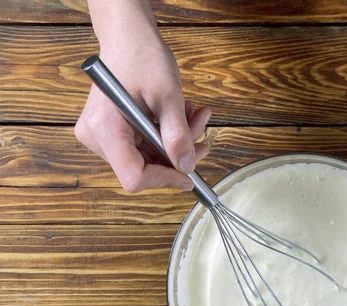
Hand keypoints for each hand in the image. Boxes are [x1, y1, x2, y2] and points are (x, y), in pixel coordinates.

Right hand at [75, 29, 210, 191]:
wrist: (128, 37)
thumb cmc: (143, 57)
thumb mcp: (168, 95)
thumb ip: (177, 134)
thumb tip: (186, 166)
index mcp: (104, 128)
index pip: (133, 176)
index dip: (164, 178)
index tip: (189, 173)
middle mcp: (96, 138)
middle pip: (142, 168)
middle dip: (176, 154)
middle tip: (200, 131)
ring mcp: (102, 136)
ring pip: (147, 158)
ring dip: (176, 142)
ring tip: (194, 117)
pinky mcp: (112, 133)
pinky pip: (145, 146)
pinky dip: (167, 135)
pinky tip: (182, 116)